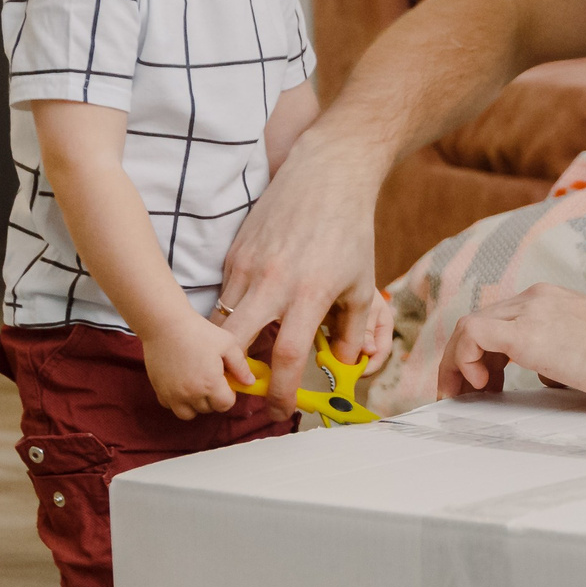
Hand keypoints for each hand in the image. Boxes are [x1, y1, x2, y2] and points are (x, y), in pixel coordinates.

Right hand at [139, 311, 253, 419]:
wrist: (166, 324)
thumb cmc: (198, 331)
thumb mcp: (228, 344)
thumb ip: (241, 366)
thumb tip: (249, 382)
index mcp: (210, 384)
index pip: (225, 405)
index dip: (229, 395)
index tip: (226, 382)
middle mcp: (191, 394)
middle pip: (208, 409)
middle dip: (213, 398)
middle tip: (211, 379)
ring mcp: (172, 394)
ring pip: (188, 413)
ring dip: (195, 404)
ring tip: (196, 386)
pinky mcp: (159, 390)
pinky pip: (170, 406)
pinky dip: (177, 400)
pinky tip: (181, 384)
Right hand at [217, 159, 381, 418]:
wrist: (325, 176)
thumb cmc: (349, 231)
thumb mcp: (362, 284)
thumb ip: (352, 330)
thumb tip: (343, 364)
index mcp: (309, 293)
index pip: (286, 356)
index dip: (279, 390)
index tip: (278, 410)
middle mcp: (273, 282)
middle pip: (234, 344)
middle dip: (235, 378)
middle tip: (247, 394)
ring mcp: (248, 266)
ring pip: (223, 322)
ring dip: (229, 349)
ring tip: (246, 362)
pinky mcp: (235, 253)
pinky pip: (225, 297)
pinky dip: (231, 318)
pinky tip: (246, 324)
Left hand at [438, 283, 585, 403]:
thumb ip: (563, 356)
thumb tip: (549, 377)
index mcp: (552, 299)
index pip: (502, 318)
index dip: (485, 352)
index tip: (487, 380)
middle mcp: (537, 298)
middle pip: (481, 322)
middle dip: (465, 359)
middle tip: (466, 392)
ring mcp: (530, 312)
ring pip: (469, 327)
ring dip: (457, 362)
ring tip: (462, 394)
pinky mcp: (525, 334)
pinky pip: (471, 336)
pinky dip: (463, 360)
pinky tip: (478, 384)